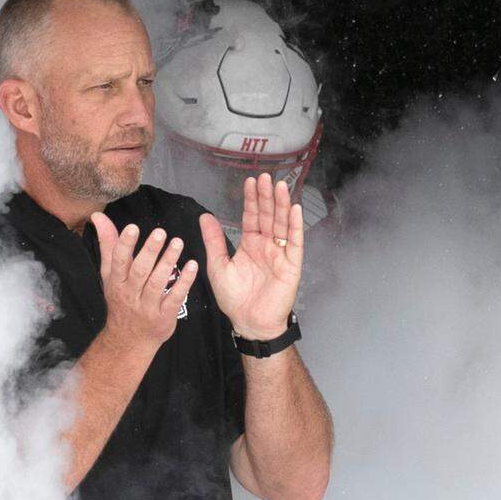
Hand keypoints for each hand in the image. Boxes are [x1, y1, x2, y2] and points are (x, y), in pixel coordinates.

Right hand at [91, 212, 197, 348]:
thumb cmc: (121, 300)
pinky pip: (174, 298)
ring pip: (157, 283)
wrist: (128, 340)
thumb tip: (98, 216)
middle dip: (149, 251)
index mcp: (116, 282)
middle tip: (161, 232)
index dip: (125, 244)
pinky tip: (192, 267)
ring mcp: (147, 307)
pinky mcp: (164, 316)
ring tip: (178, 243)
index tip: (133, 227)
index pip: (119, 261)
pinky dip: (184, 282)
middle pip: (139, 271)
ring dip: (168, 262)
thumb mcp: (109, 275)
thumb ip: (108, 244)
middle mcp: (130, 294)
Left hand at [199, 173, 302, 340]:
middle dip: (267, 197)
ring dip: (282, 205)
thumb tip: (204, 216)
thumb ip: (213, 241)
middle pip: (268, 216)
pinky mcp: (292, 265)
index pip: (252, 216)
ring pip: (282, 225)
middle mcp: (266, 246)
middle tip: (265, 177)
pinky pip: (295, 242)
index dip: (252, 199)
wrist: (248, 322)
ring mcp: (280, 254)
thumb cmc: (233, 298)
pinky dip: (296, 226)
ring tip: (280, 187)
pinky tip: (294, 209)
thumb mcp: (218, 266)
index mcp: (250, 244)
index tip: (250, 181)